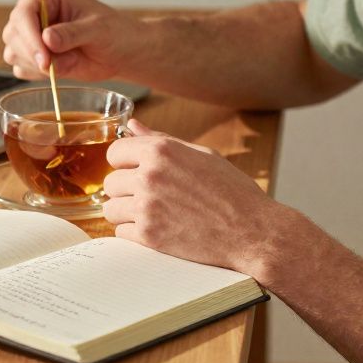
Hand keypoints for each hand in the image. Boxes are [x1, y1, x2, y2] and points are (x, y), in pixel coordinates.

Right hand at [1, 0, 140, 80]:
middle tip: (59, 66)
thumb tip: (47, 38)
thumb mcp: (98, 30)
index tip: (45, 60)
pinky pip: (21, 68)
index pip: (24, 13)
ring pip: (13, 52)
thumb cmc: (113, 32)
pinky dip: (38, 74)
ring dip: (38, 65)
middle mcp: (32, 10)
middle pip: (12, 34)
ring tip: (70, 61)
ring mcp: (29, 32)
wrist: (121, 52)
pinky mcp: (30, 53)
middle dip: (33, 54)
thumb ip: (72, 33)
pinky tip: (62, 68)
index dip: (29, 38)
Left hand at [102, 119, 283, 276]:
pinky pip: (120, 233)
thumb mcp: (200, 155)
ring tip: (152, 214)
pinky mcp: (149, 236)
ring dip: (126, 212)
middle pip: (110, 183)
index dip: (125, 163)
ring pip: (110, 209)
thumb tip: (132, 126)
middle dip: (125, 190)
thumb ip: (161, 140)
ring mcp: (147, 207)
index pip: (114, 152)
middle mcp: (149, 176)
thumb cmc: (232, 191)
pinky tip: (157, 228)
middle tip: (150, 197)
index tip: (137, 171)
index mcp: (161, 151)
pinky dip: (134, 233)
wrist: (252, 231)